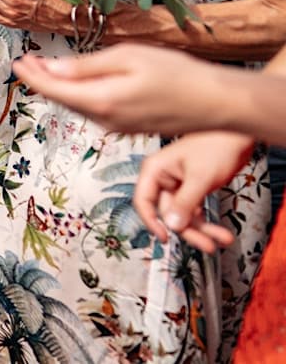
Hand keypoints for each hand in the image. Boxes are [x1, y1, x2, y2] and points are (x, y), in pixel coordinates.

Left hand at [10, 44, 236, 136]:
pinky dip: (79, 96)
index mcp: (101, 102)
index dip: (32, 76)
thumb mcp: (128, 58)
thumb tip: (51, 69)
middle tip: (27, 62)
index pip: (53, 91)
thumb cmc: (178, 76)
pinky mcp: (128, 126)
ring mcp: (117, 126)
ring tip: (45, 69)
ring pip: (77, 106)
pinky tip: (78, 83)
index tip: (17, 62)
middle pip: (62, 100)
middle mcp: (105, 120)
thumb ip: (86, 66)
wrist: (216, 103)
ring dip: (60, 88)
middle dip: (42, 80)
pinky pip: (94, 110)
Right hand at [133, 131, 252, 252]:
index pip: (143, 201)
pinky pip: (195, 211)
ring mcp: (179, 184)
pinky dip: (208, 223)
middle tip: (208, 247)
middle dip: (189, 230)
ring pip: (184, 215)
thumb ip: (185, 203)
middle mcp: (163, 179)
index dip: (151, 221)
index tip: (166, 238)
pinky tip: (222, 233)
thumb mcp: (200, 178)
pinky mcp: (194, 188)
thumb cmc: (215, 148)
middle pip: (168, 213)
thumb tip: (172, 227)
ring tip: (224, 240)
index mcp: (155, 170)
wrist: (238, 136)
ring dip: (203, 230)